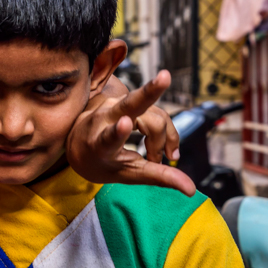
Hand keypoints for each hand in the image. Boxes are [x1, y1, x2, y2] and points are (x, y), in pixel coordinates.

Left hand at [66, 71, 195, 196]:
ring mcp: (112, 104)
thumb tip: (191, 189)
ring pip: (152, 115)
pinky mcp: (122, 97)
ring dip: (163, 138)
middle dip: (149, 91)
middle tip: (164, 77)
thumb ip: (157, 177)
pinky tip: (164, 146)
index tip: (125, 124)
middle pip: (131, 105)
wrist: (77, 145)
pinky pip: (152, 110)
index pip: (109, 137)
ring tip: (162, 157)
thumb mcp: (126, 173)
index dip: (118, 132)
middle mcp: (104, 119)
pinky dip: (162, 129)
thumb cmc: (100, 162)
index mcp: (98, 144)